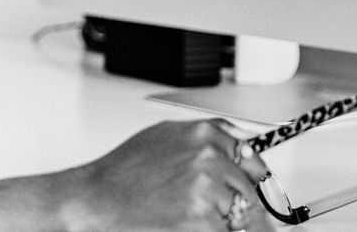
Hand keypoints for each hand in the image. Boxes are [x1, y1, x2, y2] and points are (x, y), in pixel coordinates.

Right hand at [66, 120, 274, 230]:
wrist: (96, 198)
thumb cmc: (123, 171)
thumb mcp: (164, 137)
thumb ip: (204, 138)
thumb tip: (241, 144)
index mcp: (203, 133)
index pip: (252, 157)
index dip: (256, 179)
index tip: (261, 193)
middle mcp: (209, 157)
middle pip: (251, 190)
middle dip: (242, 207)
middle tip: (221, 213)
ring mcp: (208, 189)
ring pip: (245, 217)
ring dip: (231, 224)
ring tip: (196, 217)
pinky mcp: (203, 220)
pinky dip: (217, 231)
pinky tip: (192, 224)